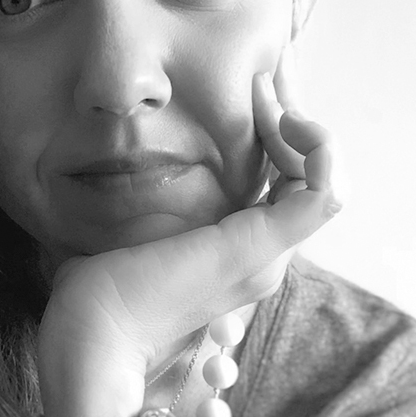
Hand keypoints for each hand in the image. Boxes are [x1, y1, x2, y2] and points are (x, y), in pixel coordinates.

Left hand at [37, 56, 341, 416]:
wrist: (92, 335)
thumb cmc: (101, 284)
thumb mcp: (139, 225)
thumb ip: (161, 199)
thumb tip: (147, 155)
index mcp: (237, 251)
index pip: (284, 182)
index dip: (277, 132)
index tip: (253, 91)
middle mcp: (263, 256)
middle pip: (306, 175)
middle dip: (292, 120)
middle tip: (265, 81)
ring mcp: (266, 255)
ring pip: (320, 177)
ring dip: (303, 128)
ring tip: (268, 95)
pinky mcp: (259, 248)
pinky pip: (323, 192)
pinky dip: (320, 151)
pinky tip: (286, 119)